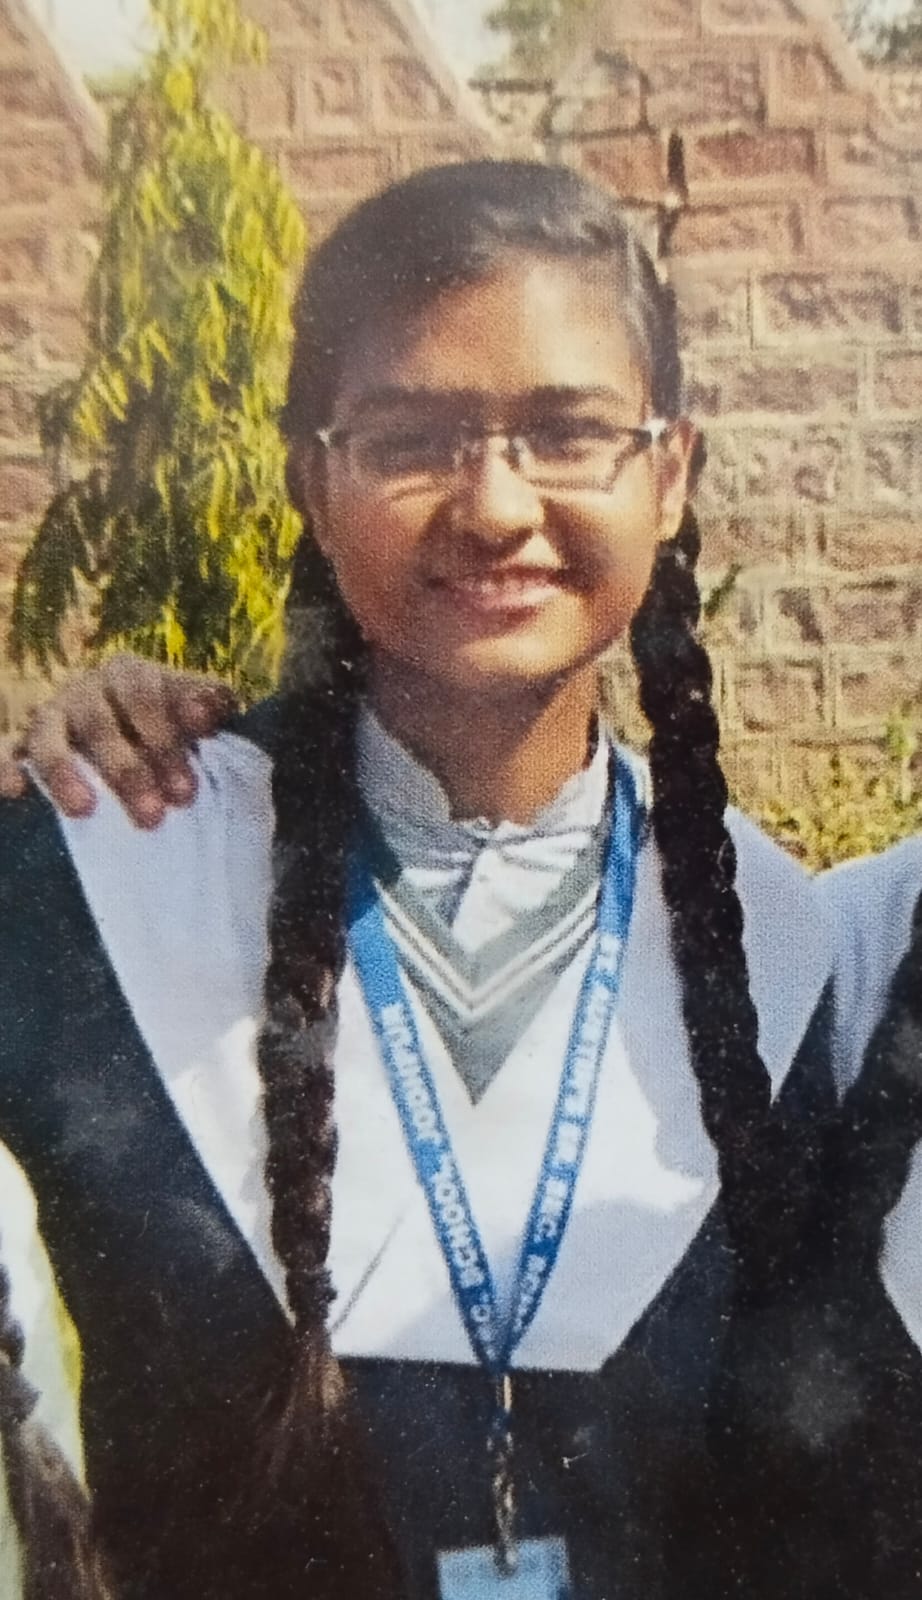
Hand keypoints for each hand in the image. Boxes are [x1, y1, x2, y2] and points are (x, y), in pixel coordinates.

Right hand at [0, 655, 236, 827]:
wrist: (126, 730)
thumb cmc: (167, 727)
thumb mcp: (194, 713)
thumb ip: (207, 707)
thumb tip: (212, 708)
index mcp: (130, 675)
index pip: (144, 696)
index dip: (165, 739)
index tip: (186, 790)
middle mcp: (86, 689)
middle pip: (100, 724)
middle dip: (127, 771)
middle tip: (153, 816)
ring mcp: (52, 716)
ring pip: (49, 739)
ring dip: (65, 773)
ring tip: (83, 810)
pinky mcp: (25, 745)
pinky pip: (8, 752)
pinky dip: (6, 767)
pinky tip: (14, 792)